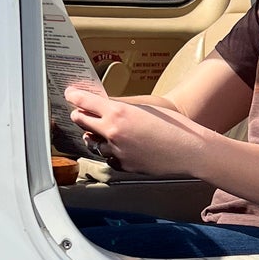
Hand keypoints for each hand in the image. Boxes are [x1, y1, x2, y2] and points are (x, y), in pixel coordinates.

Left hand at [63, 84, 208, 176]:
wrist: (188, 150)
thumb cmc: (173, 126)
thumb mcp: (145, 109)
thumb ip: (121, 108)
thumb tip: (104, 107)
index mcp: (118, 113)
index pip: (85, 101)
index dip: (75, 96)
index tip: (70, 94)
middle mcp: (112, 132)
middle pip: (81, 121)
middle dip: (80, 115)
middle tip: (81, 111)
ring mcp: (116, 151)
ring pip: (92, 141)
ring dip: (95, 135)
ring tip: (107, 131)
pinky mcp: (122, 165)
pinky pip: (107, 157)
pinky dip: (110, 151)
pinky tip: (121, 146)